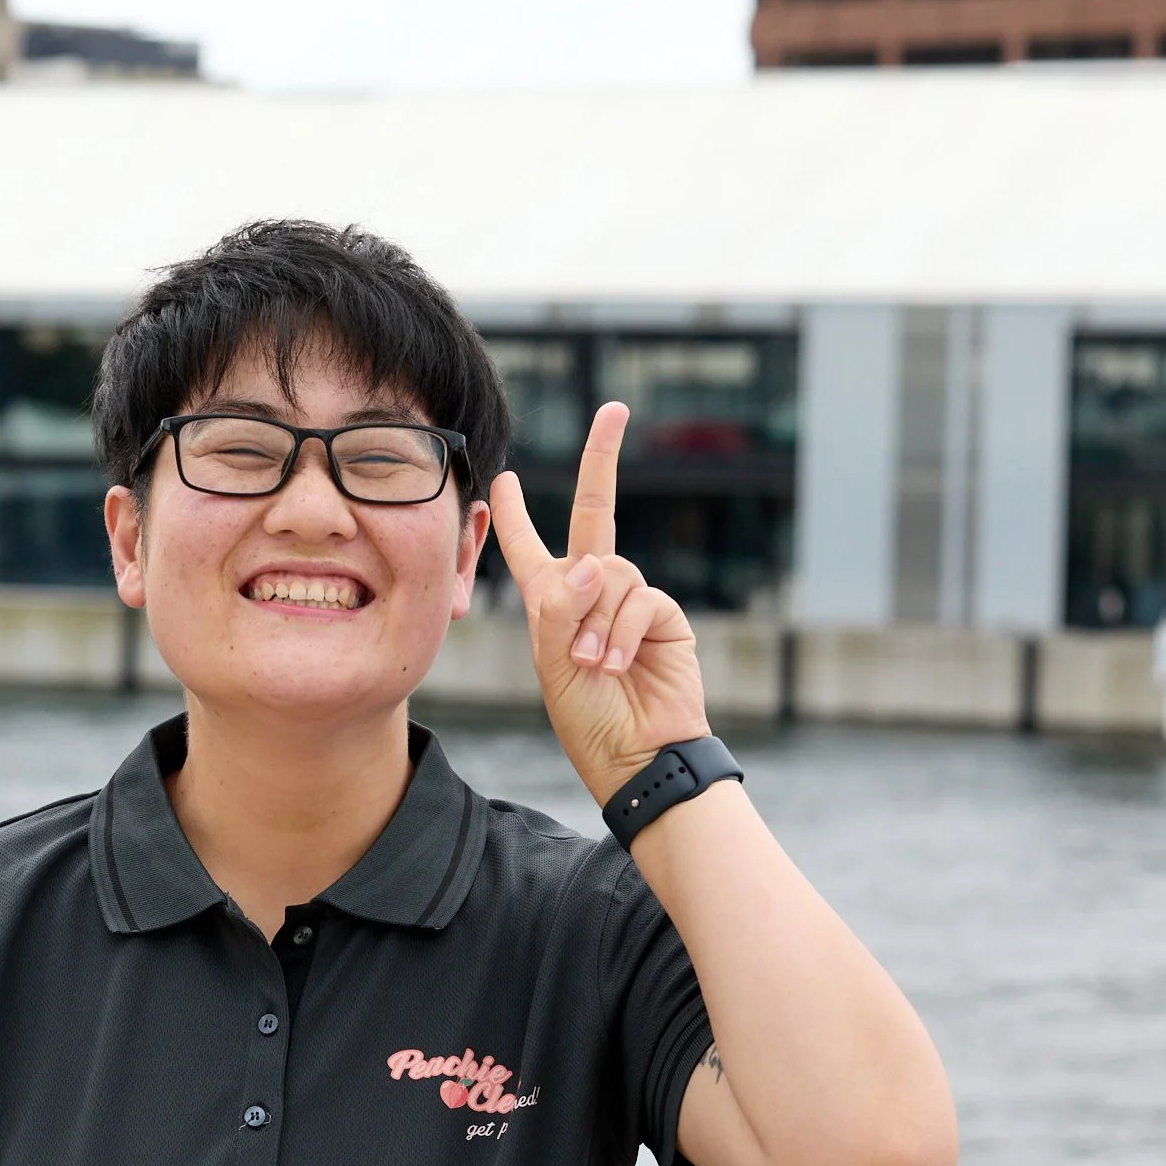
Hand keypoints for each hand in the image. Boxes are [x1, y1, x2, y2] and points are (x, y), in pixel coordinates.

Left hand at [491, 403, 709, 805]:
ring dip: (595, 620)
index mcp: (551, 602)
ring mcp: (630, 601)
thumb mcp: (552, 661)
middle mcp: (592, 592)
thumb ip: (562, 607)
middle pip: (594, 513)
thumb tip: (595, 563)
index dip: (512, 514)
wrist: (635, 756)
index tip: (502, 478)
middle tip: (614, 410)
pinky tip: (616, 665)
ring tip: (592, 666)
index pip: (528, 546)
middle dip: (602, 459)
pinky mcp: (663, 615)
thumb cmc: (585, 717)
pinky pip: (638, 600)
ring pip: (610, 572)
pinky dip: (620, 633)